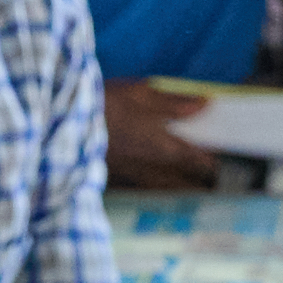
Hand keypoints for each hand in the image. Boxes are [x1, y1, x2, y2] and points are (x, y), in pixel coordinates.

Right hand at [105, 79, 228, 191]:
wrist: (61, 125)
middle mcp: (152, 167)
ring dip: (181, 186)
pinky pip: (146, 188)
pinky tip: (160, 183)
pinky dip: (158, 187)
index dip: (213, 160)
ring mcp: (133, 176)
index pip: (199, 160)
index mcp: (163, 146)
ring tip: (193, 183)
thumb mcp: (140, 94)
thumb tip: (205, 104)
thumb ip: (174, 102)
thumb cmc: (102, 104)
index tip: (221, 156)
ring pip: (166, 189)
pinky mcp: (116, 178)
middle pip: (186, 182)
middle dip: (201, 178)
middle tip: (211, 172)